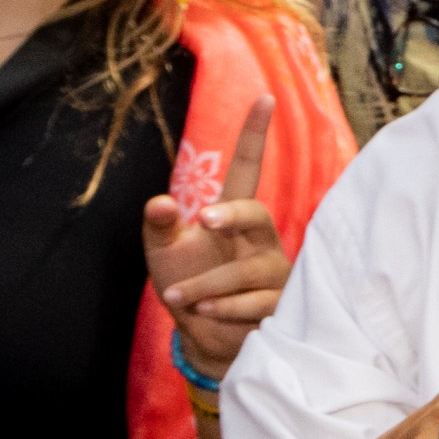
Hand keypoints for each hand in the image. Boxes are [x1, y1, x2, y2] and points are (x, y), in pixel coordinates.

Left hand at [139, 98, 287, 379]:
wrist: (206, 340)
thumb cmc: (188, 284)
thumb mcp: (164, 253)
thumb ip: (159, 225)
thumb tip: (160, 201)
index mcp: (234, 216)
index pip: (247, 168)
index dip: (255, 134)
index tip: (265, 98)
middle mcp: (260, 239)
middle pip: (257, 213)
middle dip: (233, 215)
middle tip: (204, 220)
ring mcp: (274, 271)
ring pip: (248, 269)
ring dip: (208, 284)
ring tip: (177, 297)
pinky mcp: (279, 304)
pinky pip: (255, 302)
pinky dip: (223, 308)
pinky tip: (203, 312)